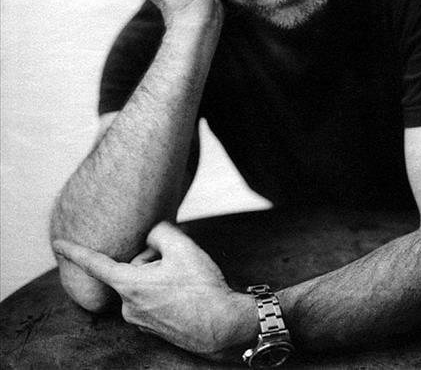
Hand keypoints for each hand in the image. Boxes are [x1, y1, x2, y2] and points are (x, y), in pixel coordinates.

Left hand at [53, 222, 255, 360]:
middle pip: (131, 268)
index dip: (75, 252)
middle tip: (177, 262)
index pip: (96, 264)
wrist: (222, 325)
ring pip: (141, 284)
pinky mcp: (152, 328)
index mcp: (129, 285)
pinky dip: (163, 290)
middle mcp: (128, 306)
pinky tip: (185, 292)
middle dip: (151, 259)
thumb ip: (159, 232)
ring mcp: (139, 320)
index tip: (58, 244)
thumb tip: (151, 237)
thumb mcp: (183, 246)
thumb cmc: (202, 287)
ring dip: (158, 275)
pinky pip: (150, 298)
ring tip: (185, 280)